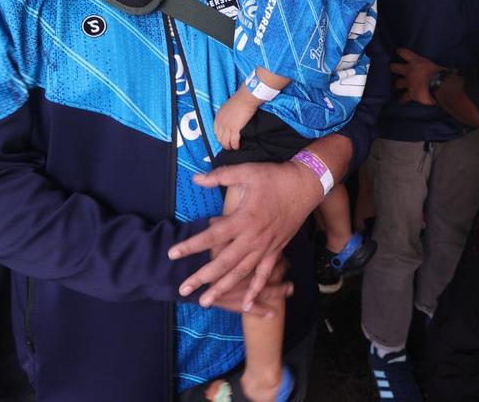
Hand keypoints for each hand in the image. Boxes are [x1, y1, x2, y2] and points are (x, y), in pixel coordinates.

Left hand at [168, 160, 322, 310]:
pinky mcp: (276, 251)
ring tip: (205, 301)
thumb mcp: (246, 171)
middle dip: (202, 277)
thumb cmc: (275, 177)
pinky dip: (255, 291)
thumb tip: (195, 179)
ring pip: (241, 273)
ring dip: (223, 288)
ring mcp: (265, 247)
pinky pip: (264, 275)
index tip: (173, 254)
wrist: (305, 186)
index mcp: (243, 219)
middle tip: (183, 289)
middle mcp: (253, 238)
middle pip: (223, 262)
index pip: (211, 236)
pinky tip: (245, 305)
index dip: (191, 246)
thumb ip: (219, 176)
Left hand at [213, 91, 254, 150]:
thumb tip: (230, 120)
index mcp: (218, 117)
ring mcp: (227, 127)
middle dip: (223, 143)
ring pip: (225, 141)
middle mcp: (220, 123)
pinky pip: (233, 141)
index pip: (216, 131)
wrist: (245, 98)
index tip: (223, 139)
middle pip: (219, 138)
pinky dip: (235, 145)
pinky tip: (237, 147)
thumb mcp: (228, 107)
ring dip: (229, 146)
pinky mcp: (235, 129)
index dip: (219, 137)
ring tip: (233, 148)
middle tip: (228, 146)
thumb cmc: (239, 100)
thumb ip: (226, 115)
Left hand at [390, 47, 443, 105]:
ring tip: (399, 86)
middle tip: (394, 69)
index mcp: (416, 61)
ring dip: (398, 84)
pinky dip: (403, 99)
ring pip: (397, 83)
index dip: (400, 52)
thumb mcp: (439, 67)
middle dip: (394, 68)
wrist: (439, 86)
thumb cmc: (441, 74)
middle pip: (394, 67)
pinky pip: (404, 98)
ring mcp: (408, 83)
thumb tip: (454, 71)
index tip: (398, 51)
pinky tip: (402, 101)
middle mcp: (409, 71)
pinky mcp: (410, 94)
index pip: (404, 53)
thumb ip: (439, 69)